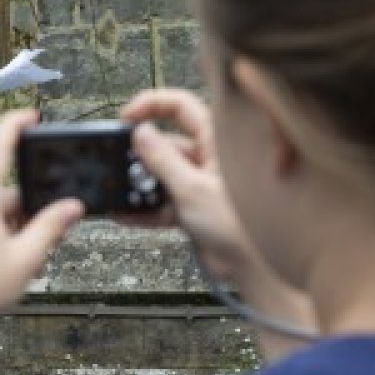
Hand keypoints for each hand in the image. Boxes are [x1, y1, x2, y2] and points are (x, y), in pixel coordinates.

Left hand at [0, 109, 83, 329]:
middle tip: (45, 244)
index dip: (15, 127)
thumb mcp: (28, 256)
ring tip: (26, 265)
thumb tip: (72, 207)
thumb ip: (52, 227)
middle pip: (7, 195)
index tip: (29, 114)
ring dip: (16, 231)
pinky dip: (0, 240)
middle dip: (29, 214)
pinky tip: (9, 267)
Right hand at [120, 89, 313, 335]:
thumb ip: (163, 160)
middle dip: (140, 155)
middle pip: (166, 143)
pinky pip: (164, 200)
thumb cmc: (239, 227)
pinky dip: (146, 207)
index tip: (127, 119)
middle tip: (120, 167)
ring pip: (162, 174)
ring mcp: (200, 182)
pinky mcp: (194, 207)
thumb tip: (141, 134)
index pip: (181, 106)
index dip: (152, 105)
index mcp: (216, 141)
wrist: (253, 268)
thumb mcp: (192, 189)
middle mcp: (208, 157)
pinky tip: (126, 213)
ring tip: (121, 195)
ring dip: (140, 184)